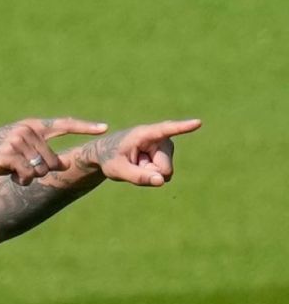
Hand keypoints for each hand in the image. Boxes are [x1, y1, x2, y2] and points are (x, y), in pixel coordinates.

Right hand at [0, 117, 107, 185]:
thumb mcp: (20, 149)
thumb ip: (41, 151)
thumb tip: (64, 164)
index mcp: (32, 125)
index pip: (64, 124)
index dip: (85, 127)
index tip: (104, 129)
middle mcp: (27, 130)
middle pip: (53, 161)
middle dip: (42, 172)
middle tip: (23, 171)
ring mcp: (18, 141)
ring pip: (42, 170)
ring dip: (30, 177)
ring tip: (14, 172)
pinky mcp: (9, 155)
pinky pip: (29, 175)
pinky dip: (22, 181)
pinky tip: (10, 177)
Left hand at [80, 119, 201, 186]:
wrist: (106, 154)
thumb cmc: (110, 158)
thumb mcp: (117, 170)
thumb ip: (138, 177)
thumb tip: (162, 181)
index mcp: (144, 134)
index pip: (166, 130)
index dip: (183, 127)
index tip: (198, 122)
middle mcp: (159, 137)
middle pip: (164, 168)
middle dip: (149, 173)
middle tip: (132, 165)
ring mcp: (165, 146)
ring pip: (164, 172)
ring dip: (149, 173)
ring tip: (136, 164)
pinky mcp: (166, 154)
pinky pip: (163, 174)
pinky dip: (152, 174)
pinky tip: (142, 166)